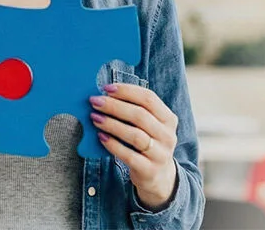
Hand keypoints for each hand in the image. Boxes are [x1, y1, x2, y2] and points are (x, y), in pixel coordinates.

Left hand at [90, 83, 179, 209]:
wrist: (159, 176)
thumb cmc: (148, 144)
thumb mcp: (151, 126)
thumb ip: (136, 111)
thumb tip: (107, 95)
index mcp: (169, 119)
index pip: (149, 98)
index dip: (127, 91)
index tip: (107, 88)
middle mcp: (168, 135)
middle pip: (140, 115)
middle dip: (114, 106)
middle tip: (95, 102)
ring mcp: (160, 154)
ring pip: (135, 135)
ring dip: (112, 124)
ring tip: (95, 118)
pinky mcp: (149, 170)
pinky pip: (129, 155)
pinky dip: (113, 145)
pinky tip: (101, 137)